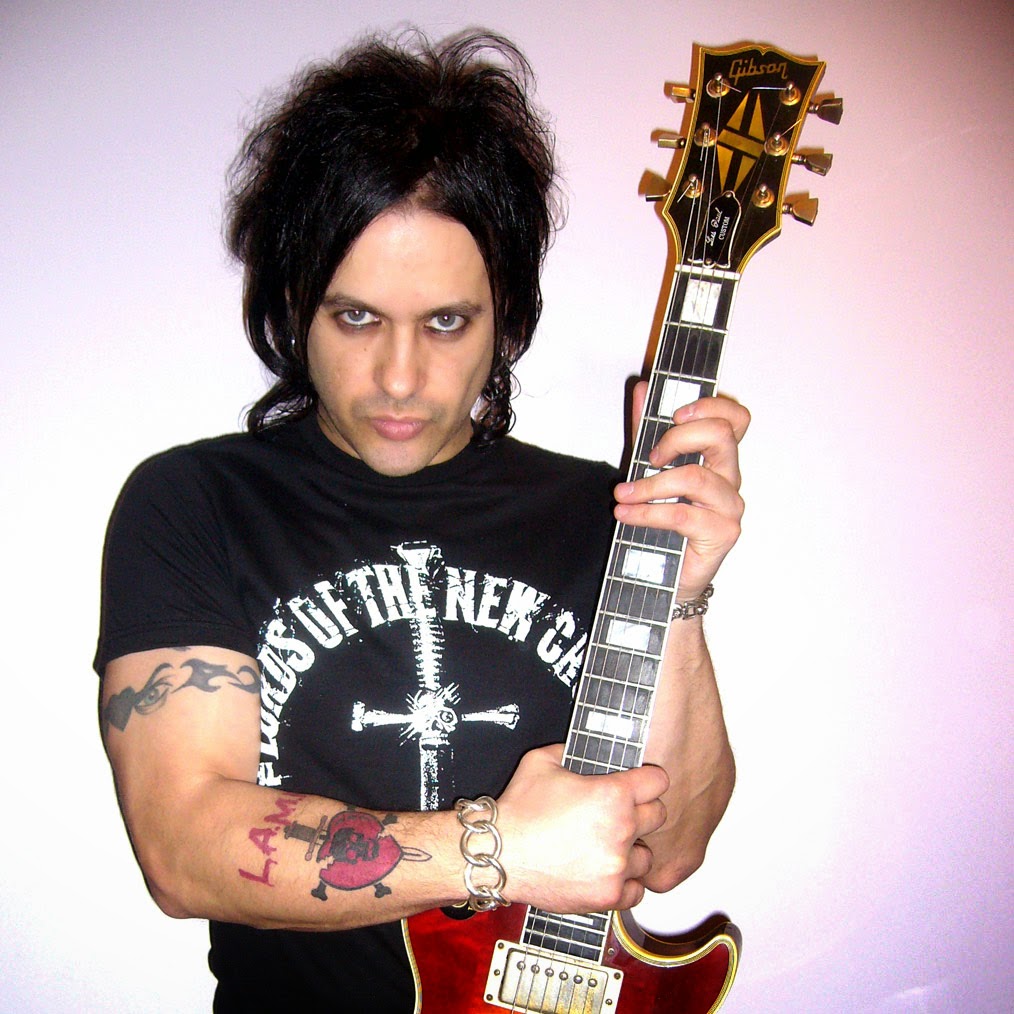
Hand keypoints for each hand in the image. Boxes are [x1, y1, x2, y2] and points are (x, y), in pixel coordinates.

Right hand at [495, 744, 668, 912]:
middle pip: (658, 817)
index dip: (648, 779)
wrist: (498, 854)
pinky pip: (636, 891)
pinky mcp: (607, 895)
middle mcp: (621, 830)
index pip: (658, 781)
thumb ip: (569, 750)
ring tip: (609, 847)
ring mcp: (616, 866)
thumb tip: (577, 749)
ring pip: (647, 857)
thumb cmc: (518, 811)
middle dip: (641, 812)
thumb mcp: (541, 761)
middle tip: (619, 815)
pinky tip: (607, 873)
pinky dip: (625, 884)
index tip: (643, 784)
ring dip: (632, 851)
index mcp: (612, 795)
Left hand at [613, 383, 748, 598]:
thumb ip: (646, 430)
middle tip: (649, 458)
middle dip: (676, 439)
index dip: (710, 406)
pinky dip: (648, 513)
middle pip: (721, 435)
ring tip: (622, 496)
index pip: (736, 418)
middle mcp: (730, 478)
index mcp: (719, 458)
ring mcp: (730, 506)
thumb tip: (641, 389)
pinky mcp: (723, 533)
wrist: (665, 578)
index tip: (675, 414)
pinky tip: (626, 515)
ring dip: (651, 485)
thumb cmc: (663, 523)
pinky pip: (684, 514)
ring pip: (697, 477)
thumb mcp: (649, 469)